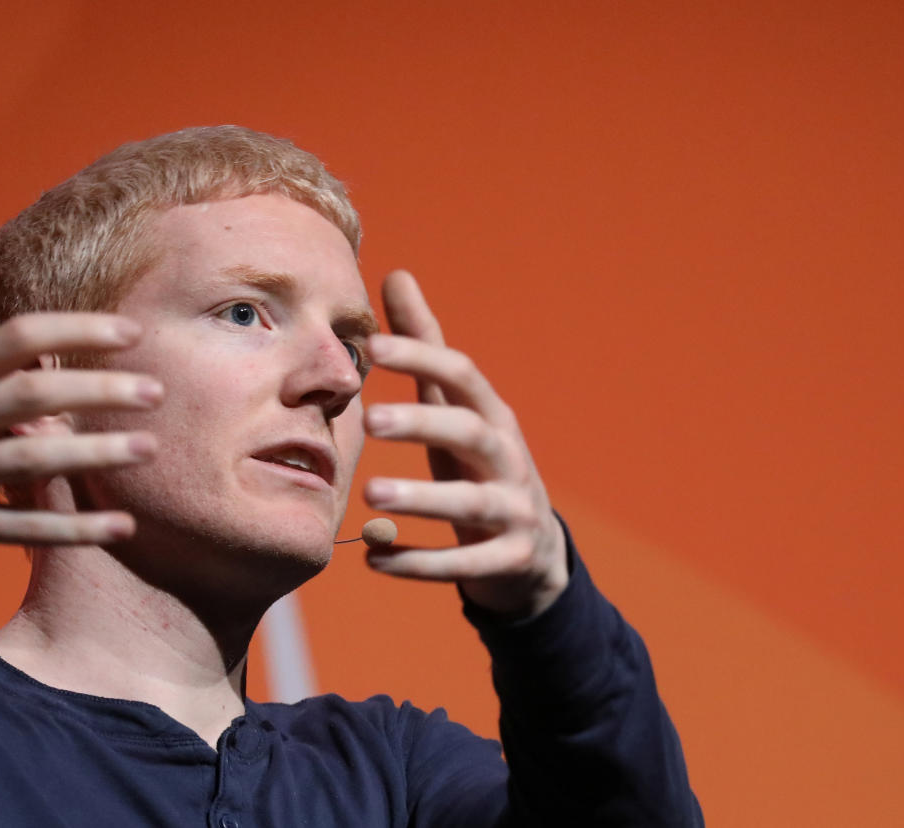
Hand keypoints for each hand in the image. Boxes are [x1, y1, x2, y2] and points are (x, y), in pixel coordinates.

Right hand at [0, 226, 160, 579]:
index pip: (17, 337)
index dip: (76, 330)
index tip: (132, 332)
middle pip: (31, 396)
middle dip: (98, 390)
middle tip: (157, 390)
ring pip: (30, 460)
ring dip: (95, 455)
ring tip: (150, 448)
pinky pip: (21, 528)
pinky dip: (73, 529)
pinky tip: (123, 526)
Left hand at [361, 270, 567, 616]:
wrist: (533, 554)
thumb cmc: (476, 464)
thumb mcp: (454, 407)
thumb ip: (424, 347)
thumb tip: (395, 274)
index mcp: (491, 414)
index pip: (461, 375)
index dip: (421, 357)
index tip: (371, 346)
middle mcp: (508, 457)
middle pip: (471, 431)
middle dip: (423, 422)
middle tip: (370, 418)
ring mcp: (515, 510)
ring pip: (472, 502)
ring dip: (422, 498)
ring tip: (370, 495)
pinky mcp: (509, 559)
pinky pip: (465, 564)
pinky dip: (420, 563)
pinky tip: (372, 558)